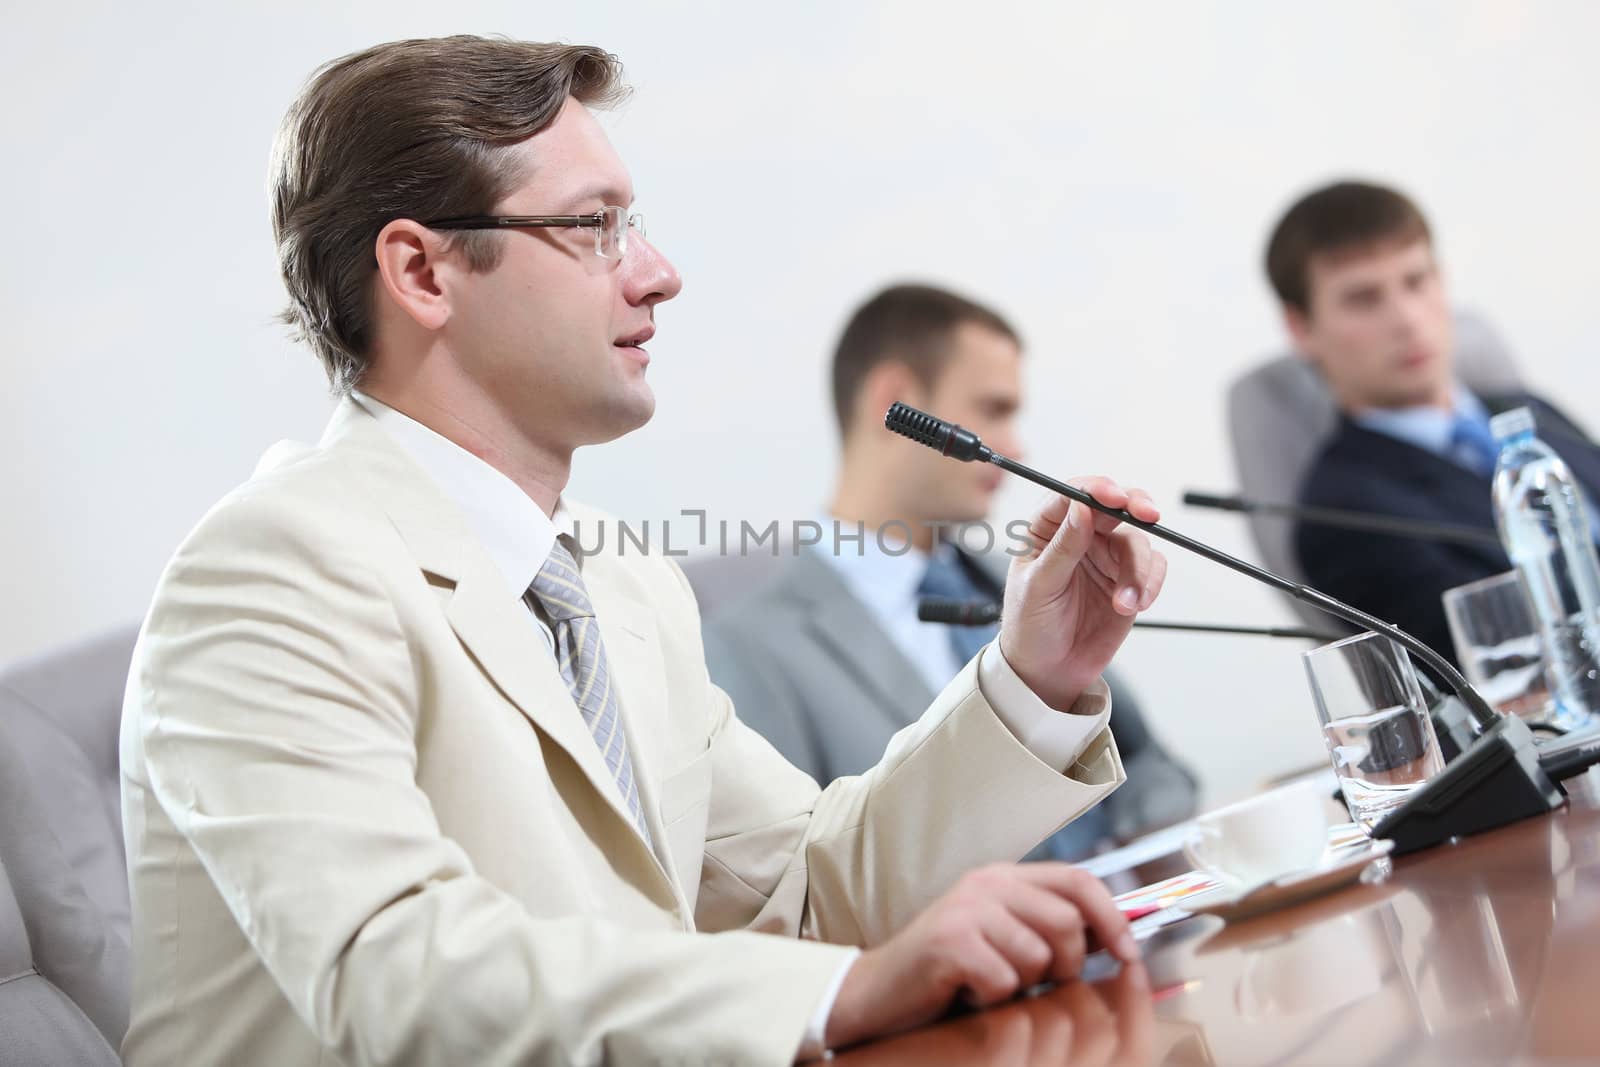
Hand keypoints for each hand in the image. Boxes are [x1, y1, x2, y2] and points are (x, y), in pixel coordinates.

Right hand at [822, 863, 1138, 1051]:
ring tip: (992, 984)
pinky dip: (993, 999)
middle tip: (1037, 982)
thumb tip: (1112, 937)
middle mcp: (986, 882)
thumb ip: (1048, 928)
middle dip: (1067, 966)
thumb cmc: (950, 971)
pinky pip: (1005, 981)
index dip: (1113, 917)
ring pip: (1039, 957)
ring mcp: (966, 909)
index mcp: (1005, 877)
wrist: (879, 991)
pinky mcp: (949, 940)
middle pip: (1067, 922)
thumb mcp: (1004, 938)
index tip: (1128, 954)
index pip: (1079, 881)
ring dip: (1024, 986)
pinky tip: (969, 992)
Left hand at [999, 479, 1166, 709]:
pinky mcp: (1128, 580)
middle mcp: (1080, 536)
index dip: (1096, 489)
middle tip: (1149, 515)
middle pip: (1115, 505)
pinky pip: (1153, 568)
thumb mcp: (1039, 585)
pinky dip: (1150, 584)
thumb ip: (1062, 547)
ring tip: (1125, 602)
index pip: (1073, 495)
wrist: (1049, 671)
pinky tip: (1133, 605)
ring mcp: (1106, 557)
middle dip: (1135, 506)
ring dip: (1139, 569)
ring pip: (1138, 540)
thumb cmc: (1030, 625)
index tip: (1115, 497)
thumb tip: (1081, 508)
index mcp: (1047, 530)